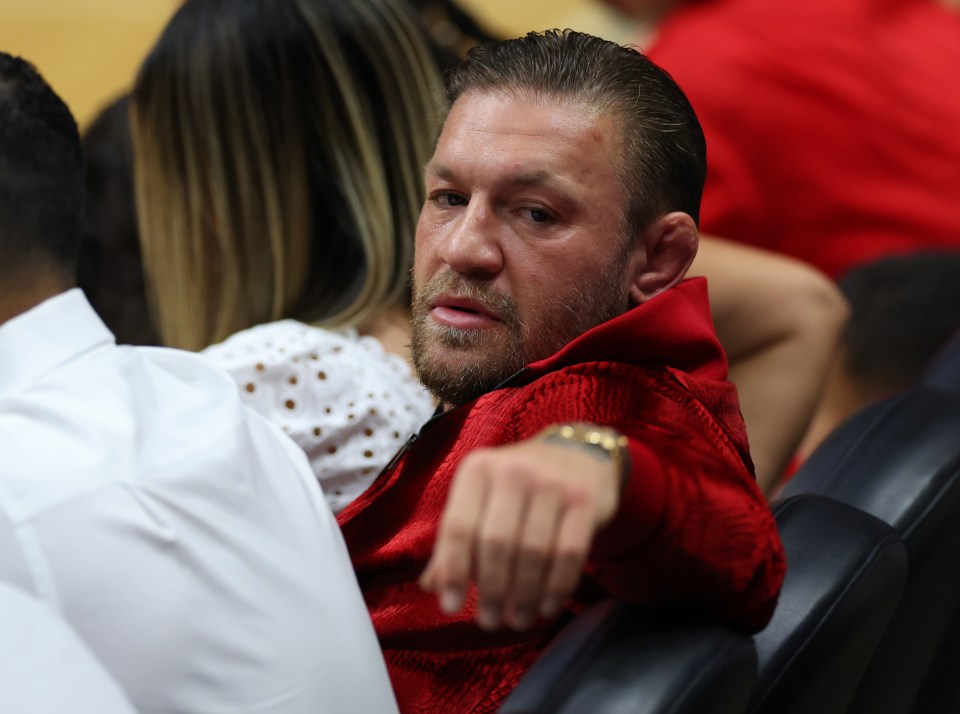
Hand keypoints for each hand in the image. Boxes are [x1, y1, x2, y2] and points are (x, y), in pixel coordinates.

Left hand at [419, 436, 620, 630]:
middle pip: (496, 543)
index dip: (452, 571)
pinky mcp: (584, 500)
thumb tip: (431, 586)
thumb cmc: (517, 489)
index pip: (458, 526)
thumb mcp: (481, 500)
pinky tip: (546, 607)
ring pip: (533, 552)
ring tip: (518, 620)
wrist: (577, 457)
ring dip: (524, 596)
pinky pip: (569, 554)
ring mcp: (552, 483)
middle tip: (490, 621)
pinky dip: (556, 587)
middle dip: (492, 590)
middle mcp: (512, 471)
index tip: (451, 608)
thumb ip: (455, 541)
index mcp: (477, 469)